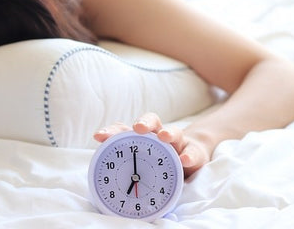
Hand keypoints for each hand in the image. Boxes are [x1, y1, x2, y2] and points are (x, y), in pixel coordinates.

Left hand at [93, 113, 211, 177]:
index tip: (99, 136)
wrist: (190, 159)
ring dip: (168, 133)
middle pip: (152, 122)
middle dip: (144, 123)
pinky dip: (188, 156)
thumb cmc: (160, 162)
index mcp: (143, 138)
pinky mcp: (194, 154)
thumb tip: (101, 170)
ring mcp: (178, 143)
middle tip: (138, 128)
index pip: (126, 129)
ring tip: (164, 137)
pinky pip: (192, 153)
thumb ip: (123, 163)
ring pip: (174, 133)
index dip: (112, 131)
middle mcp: (159, 136)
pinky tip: (184, 160)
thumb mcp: (141, 163)